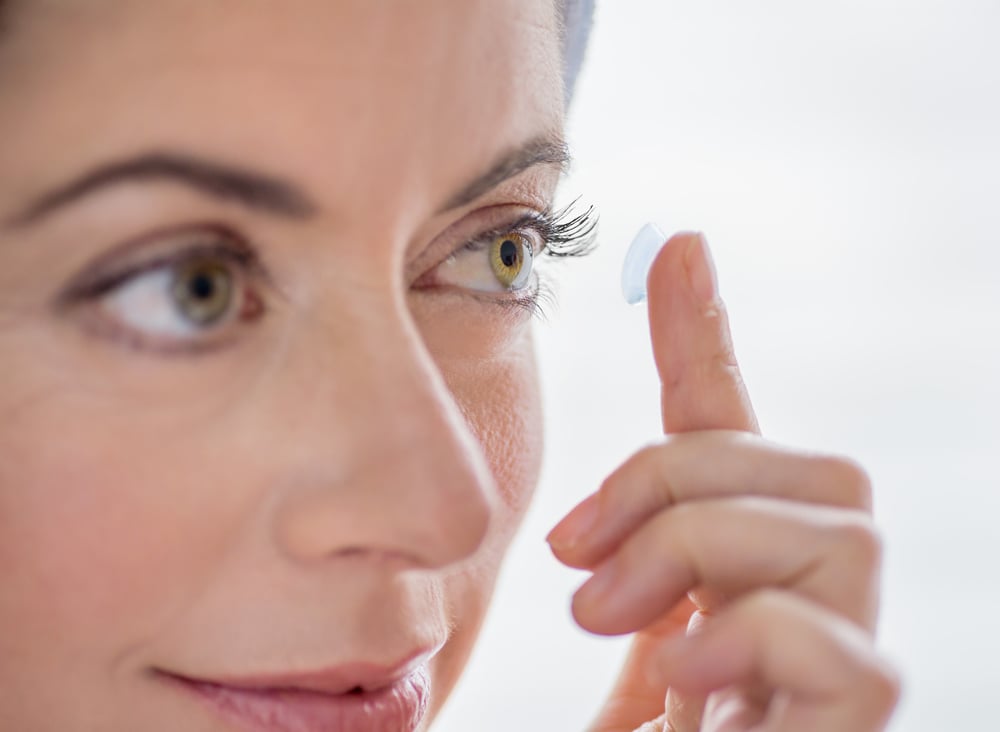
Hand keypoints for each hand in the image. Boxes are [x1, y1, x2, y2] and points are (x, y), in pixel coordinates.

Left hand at [546, 232, 899, 731]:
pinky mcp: (858, 731)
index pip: (731, 434)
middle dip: (686, 481)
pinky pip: (852, 651)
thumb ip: (601, 574)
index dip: (708, 338)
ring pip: (841, 529)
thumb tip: (559, 519)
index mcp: (719, 575)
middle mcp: (798, 609)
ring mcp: (841, 675)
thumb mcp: (589, 651)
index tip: (681, 247)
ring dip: (704, 545)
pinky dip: (756, 638)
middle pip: (813, 468)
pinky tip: (685, 677)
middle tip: (579, 558)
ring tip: (612, 615)